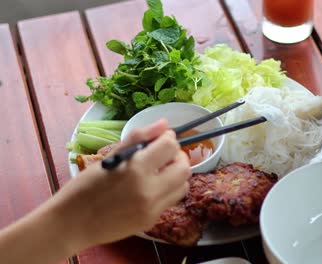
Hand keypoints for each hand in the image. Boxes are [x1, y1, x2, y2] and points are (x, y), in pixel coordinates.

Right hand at [55, 119, 190, 249]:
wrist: (71, 224)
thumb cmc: (84, 187)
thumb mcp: (109, 157)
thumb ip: (139, 138)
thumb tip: (163, 124)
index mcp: (136, 168)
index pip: (170, 146)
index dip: (168, 138)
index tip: (160, 139)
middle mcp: (150, 189)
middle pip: (184, 167)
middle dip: (177, 156)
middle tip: (164, 155)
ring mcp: (153, 208)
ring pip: (183, 186)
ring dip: (176, 174)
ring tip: (160, 171)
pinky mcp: (151, 221)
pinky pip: (170, 201)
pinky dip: (166, 190)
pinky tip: (150, 188)